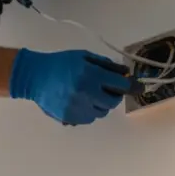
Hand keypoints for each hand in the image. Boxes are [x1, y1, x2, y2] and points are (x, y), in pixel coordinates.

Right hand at [8, 49, 133, 124]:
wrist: (35, 77)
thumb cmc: (60, 63)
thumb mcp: (84, 57)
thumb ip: (106, 65)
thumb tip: (124, 72)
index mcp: (90, 76)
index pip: (120, 85)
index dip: (132, 86)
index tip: (139, 87)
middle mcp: (86, 94)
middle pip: (112, 102)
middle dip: (113, 95)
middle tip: (107, 88)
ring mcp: (77, 108)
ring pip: (101, 112)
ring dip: (101, 104)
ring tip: (90, 94)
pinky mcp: (70, 118)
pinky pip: (89, 118)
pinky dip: (89, 111)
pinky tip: (81, 101)